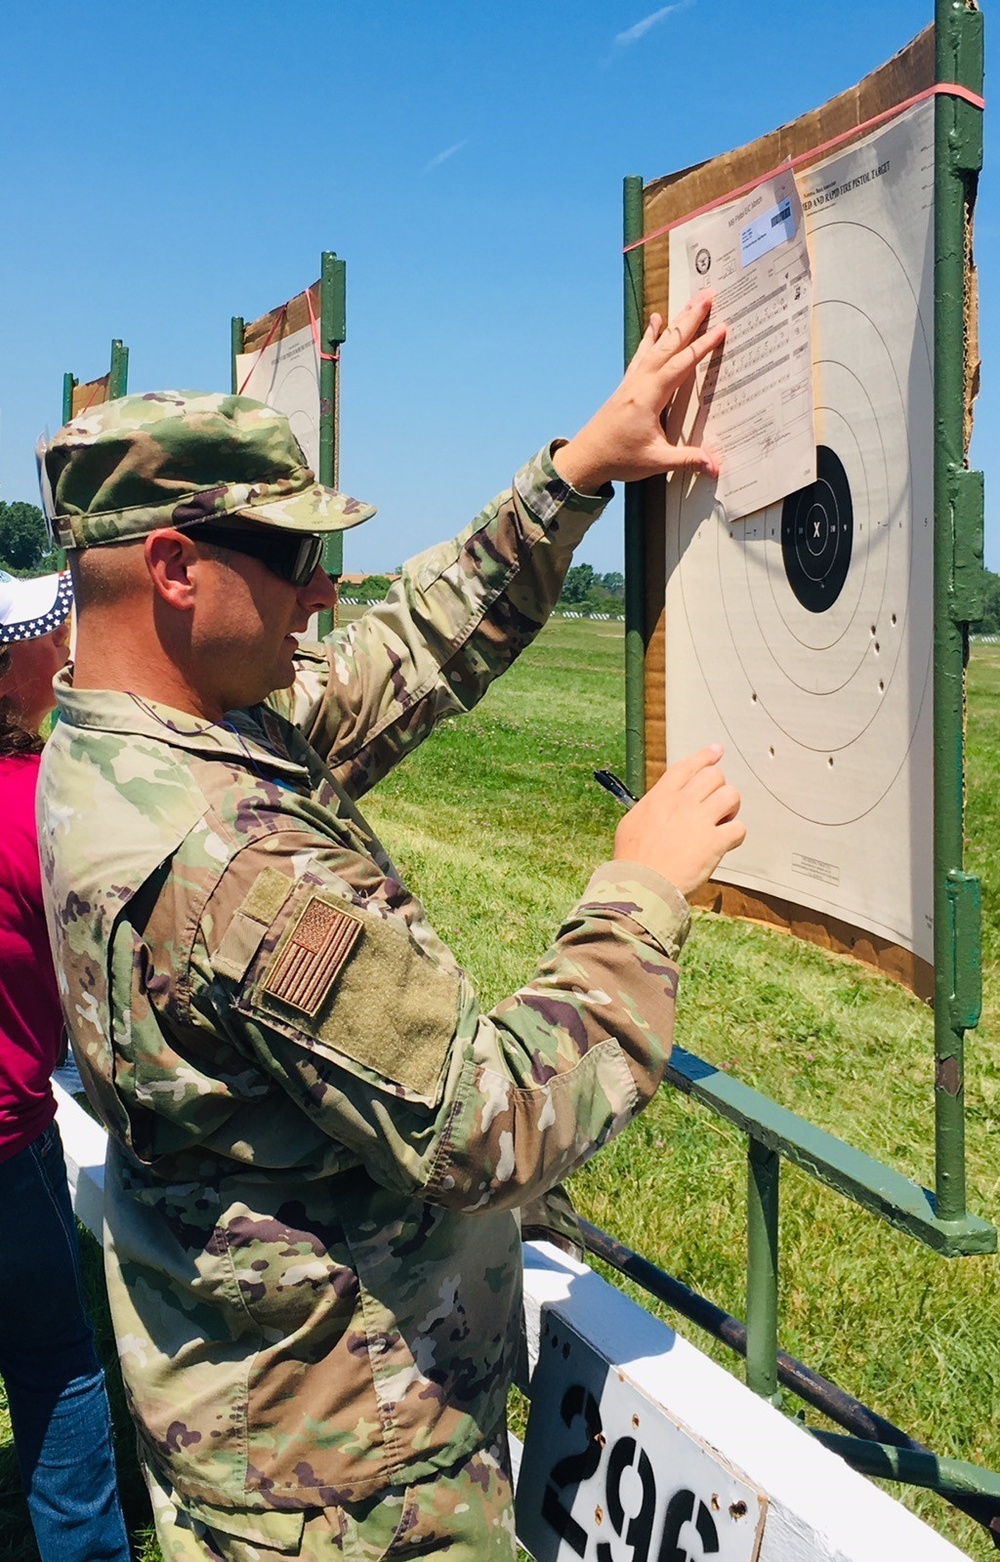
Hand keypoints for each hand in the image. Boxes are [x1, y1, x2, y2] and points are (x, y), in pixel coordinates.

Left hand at [552, 291, 725, 493]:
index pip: (682, 364)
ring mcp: (632, 381)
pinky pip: (642, 353)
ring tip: (688, 302)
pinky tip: (654, 322)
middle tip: (706, 295)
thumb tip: (715, 465)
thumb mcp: (656, 461)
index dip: (703, 346)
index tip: (721, 327)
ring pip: (656, 344)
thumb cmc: (618, 459)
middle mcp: (640, 382)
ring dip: (674, 323)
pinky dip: (650, 336)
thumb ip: (687, 460)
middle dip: (690, 319)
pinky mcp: (627, 385)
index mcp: (649, 397)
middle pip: (669, 344)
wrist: (585, 459)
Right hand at [613, 745, 744, 897]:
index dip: (705, 756)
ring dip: (731, 808)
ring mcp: (700, 820)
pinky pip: (739, 828)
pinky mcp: (715, 842)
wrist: (641, 884)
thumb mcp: (632, 823)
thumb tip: (658, 805)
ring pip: (731, 795)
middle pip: (714, 776)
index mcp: (661, 796)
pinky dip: (736, 835)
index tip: (716, 751)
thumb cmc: (633, 860)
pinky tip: (726, 843)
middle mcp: (682, 803)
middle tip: (715, 803)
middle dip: (719, 787)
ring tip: (722, 822)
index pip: (688, 766)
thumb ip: (650, 808)